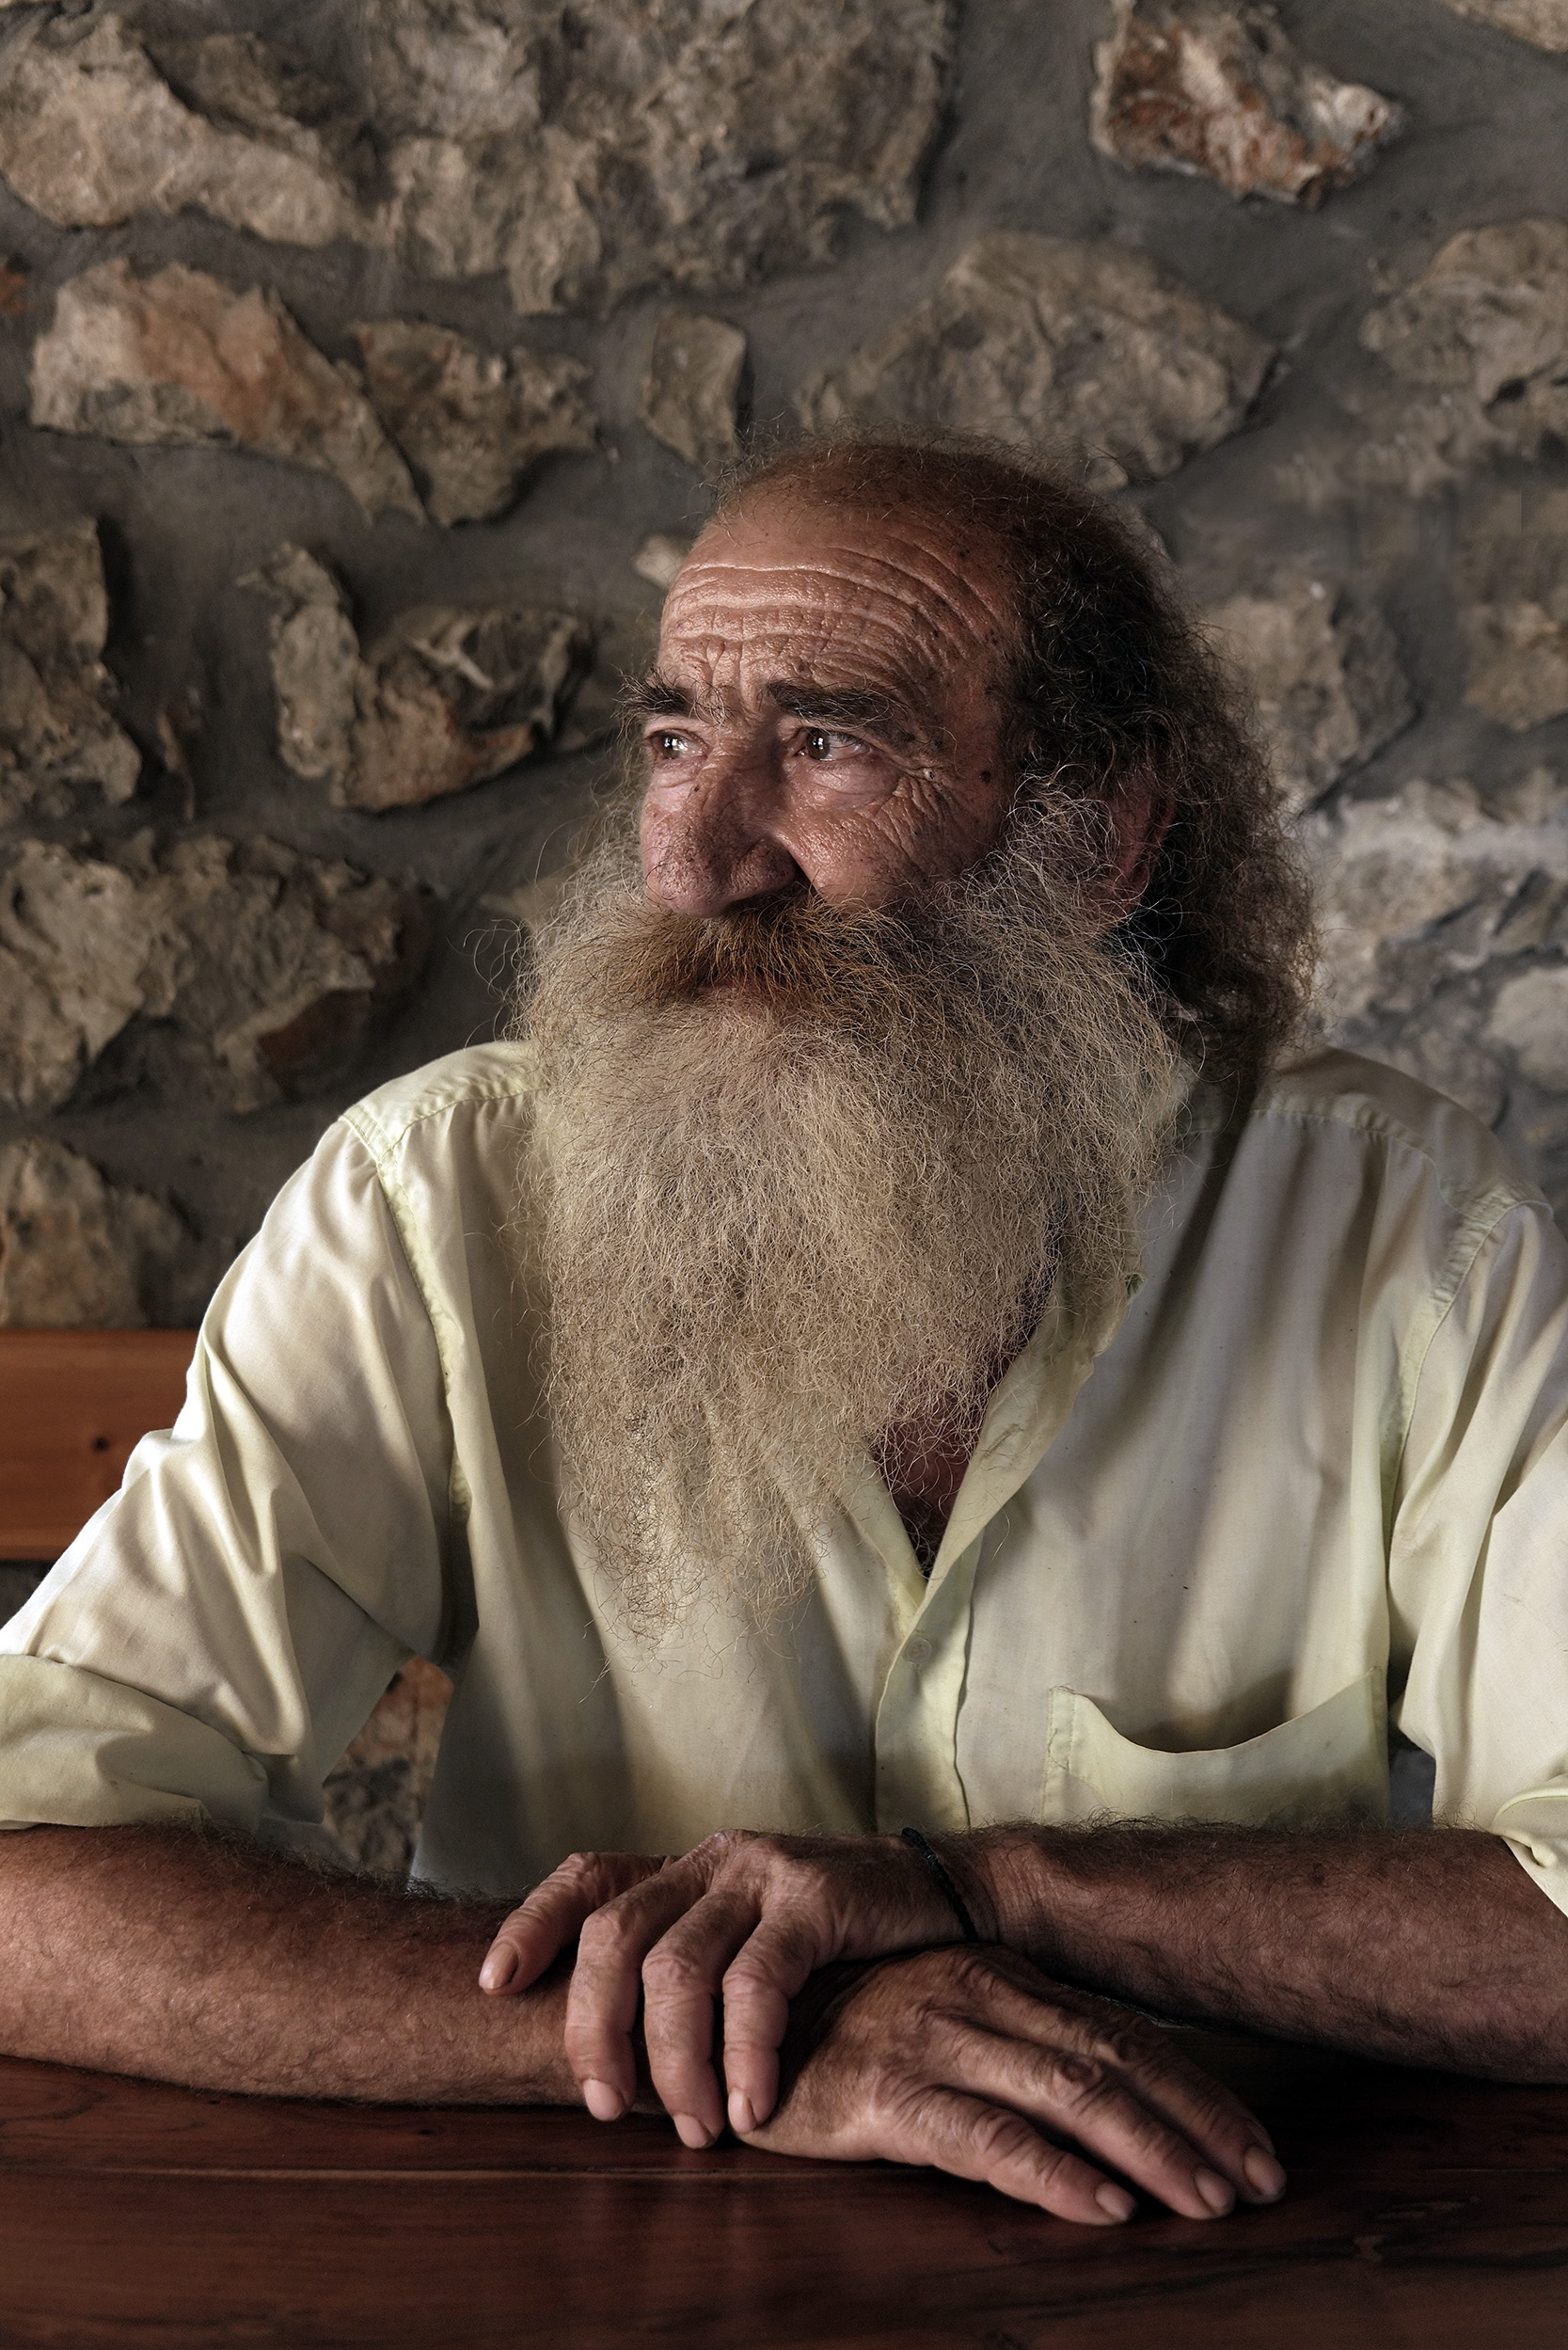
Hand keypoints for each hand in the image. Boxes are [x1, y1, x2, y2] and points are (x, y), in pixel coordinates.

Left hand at [479, 1829, 979, 2142]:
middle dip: (596, 2030)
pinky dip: (745, 2055)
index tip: (494, 1984)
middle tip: (609, 2108)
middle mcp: (713, 1859)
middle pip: (615, 1935)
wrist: (948, 1904)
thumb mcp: (752, 1941)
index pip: (588, 1876)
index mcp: (686, 1866)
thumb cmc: (843, 1943)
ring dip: (675, 2064)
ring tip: (698, 2130)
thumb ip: (691, 1971)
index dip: (532, 1924)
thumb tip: (611, 2057)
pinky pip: (756, 1984)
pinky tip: (753, 2106)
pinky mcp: (815, 1899)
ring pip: (678, 1968)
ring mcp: (762, 1873)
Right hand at [746, 1946, 1287, 2223]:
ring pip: (1069, 2094)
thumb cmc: (844, 2026)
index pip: (1124, 2033)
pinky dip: (1053, 2173)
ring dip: (1150, 2151)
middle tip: (1261, 2186)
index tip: (1258, 2150)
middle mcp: (978, 1996)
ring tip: (1206, 2203)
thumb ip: (1017, 2043)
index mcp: (1000, 1976)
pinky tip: (1100, 2206)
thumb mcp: (942, 2016)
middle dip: (1198, 2125)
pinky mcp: (887, 2093)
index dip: (1199, 2092)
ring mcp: (935, 2040)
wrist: (730, 2016)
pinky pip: (986, 2138)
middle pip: (1115, 2060)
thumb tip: (1117, 2095)